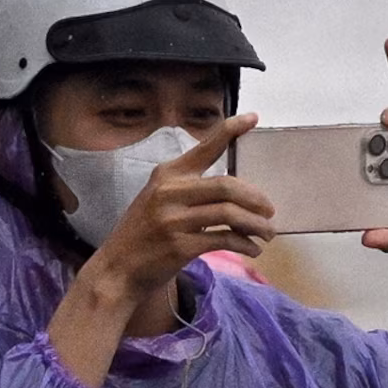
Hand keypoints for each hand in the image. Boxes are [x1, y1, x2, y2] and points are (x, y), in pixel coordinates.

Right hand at [52, 115, 268, 385]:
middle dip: (256, 199)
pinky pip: (225, 240)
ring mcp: (173, 219)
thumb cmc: (145, 233)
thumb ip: (189, 189)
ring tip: (268, 233)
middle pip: (228, 186)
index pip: (204, 147)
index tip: (253, 117)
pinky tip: (252, 249)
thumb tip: (239, 190)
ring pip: (231, 214)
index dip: (230, 130)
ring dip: (257, 225)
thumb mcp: (158, 200)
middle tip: (270, 211)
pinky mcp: (180, 245)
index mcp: (167, 174)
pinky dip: (246, 244)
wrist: (117, 269)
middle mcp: (169, 192)